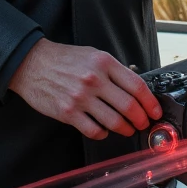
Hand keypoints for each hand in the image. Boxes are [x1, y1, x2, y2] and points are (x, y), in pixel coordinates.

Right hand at [8, 37, 163, 139]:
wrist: (31, 63)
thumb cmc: (63, 59)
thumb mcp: (92, 54)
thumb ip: (113, 69)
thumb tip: (134, 87)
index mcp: (104, 63)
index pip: (137, 86)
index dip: (150, 102)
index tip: (155, 111)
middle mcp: (94, 80)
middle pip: (129, 106)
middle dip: (142, 119)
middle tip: (144, 123)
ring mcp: (81, 97)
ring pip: (114, 121)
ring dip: (125, 129)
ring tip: (128, 129)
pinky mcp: (68, 113)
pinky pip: (93, 130)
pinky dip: (103, 134)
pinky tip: (104, 131)